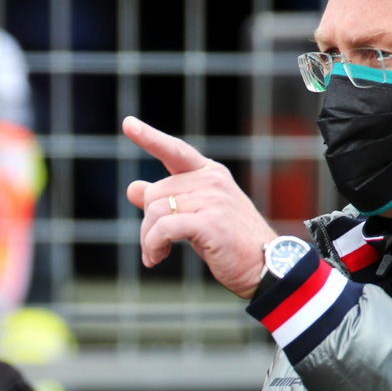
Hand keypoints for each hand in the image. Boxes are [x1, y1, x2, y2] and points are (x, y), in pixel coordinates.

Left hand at [123, 115, 277, 298]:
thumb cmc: (228, 242)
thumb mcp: (195, 216)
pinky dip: (153, 245)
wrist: (263, 266)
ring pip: (155, 212)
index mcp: (210, 173)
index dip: (149, 137)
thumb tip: (132, 187)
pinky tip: (156, 258)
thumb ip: (167, 200)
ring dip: (148, 240)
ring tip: (155, 255)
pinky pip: (163, 228)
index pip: (175, 150)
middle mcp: (212, 180)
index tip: (128, 124)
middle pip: (154, 193)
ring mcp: (213, 199)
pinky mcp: (210, 222)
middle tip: (152, 246)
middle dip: (146, 224)